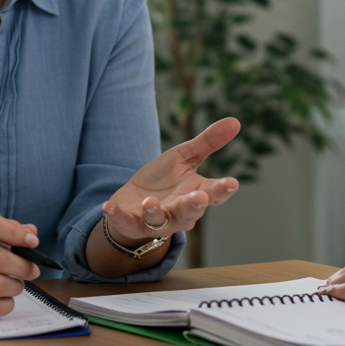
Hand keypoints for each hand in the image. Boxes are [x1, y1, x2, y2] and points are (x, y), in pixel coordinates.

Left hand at [102, 117, 241, 241]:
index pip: (214, 193)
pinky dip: (118, 217)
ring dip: (155, 212)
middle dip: (194, 206)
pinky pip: (126, 223)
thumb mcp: (185, 157)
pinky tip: (109, 206)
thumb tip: (236, 121)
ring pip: (160, 221)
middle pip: (189, 212)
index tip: (232, 183)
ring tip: (150, 202)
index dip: (223, 190)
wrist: (135, 201)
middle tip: (200, 198)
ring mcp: (156, 221)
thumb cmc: (166, 180)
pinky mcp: (133, 224)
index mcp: (196, 193)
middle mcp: (179, 212)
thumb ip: (208, 142)